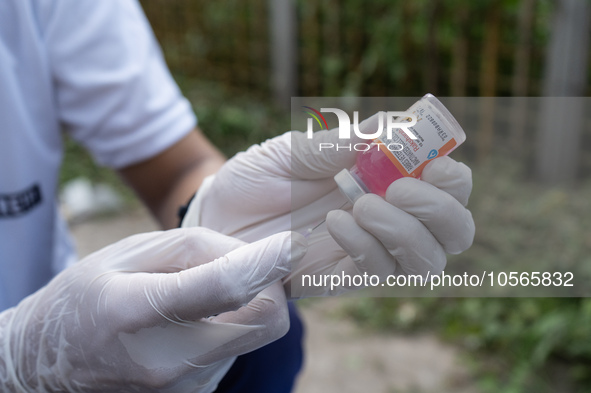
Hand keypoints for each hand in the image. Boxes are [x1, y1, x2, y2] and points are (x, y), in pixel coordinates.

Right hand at [0, 228, 305, 391]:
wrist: (47, 363)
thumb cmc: (86, 296)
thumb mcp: (128, 253)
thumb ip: (195, 248)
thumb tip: (254, 255)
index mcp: (136, 311)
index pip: (224, 287)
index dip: (267, 263)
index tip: (294, 244)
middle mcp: (164, 361)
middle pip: (264, 322)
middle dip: (271, 288)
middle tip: (248, 267)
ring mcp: (180, 388)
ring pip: (252, 336)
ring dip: (246, 309)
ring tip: (198, 299)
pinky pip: (234, 354)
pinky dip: (229, 330)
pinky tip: (191, 326)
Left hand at [182, 114, 473, 296]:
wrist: (217, 221)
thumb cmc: (257, 181)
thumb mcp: (290, 152)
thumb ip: (334, 144)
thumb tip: (385, 129)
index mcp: (385, 180)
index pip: (448, 184)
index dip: (453, 176)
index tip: (430, 162)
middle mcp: (388, 217)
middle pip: (455, 230)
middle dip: (441, 209)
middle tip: (399, 189)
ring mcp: (369, 250)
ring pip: (428, 260)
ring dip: (406, 232)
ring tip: (361, 205)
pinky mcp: (343, 278)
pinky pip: (379, 273)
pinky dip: (367, 247)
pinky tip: (333, 223)